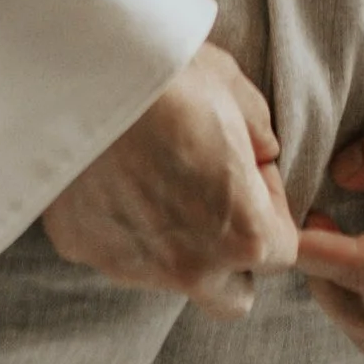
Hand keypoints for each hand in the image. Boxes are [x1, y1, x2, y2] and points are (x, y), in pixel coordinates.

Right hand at [42, 43, 298, 320]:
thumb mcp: (234, 89)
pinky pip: (114, 249)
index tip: (245, 166)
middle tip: (211, 193)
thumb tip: (258, 153)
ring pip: (170, 274)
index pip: (284, 250)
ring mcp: (131, 265)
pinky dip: (119, 223)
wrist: (79, 68)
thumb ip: (259, 135)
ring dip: (174, 240)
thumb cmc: (168, 76)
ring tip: (151, 172)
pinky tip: (110, 172)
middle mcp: (190, 266)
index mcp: (244, 233)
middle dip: (232, 256)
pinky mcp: (82, 249)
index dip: (270, 204)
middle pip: (233, 294)